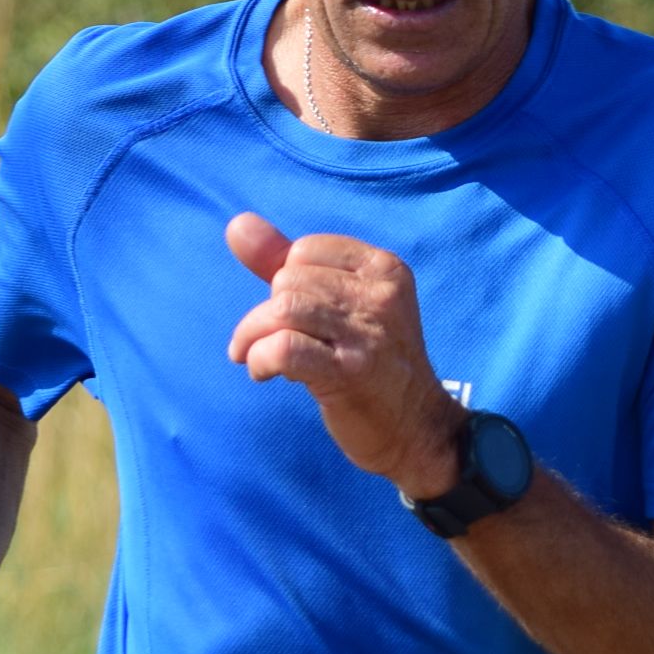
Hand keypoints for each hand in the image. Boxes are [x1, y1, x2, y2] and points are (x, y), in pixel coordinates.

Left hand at [223, 213, 463, 498]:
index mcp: (384, 268)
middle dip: (266, 313)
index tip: (290, 317)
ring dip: (253, 336)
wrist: (417, 429)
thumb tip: (237, 225)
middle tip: (270, 342)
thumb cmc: (372, 364)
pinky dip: (260, 359)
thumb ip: (285, 262)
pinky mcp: (349, 373)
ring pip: (282, 310)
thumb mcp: (340, 305)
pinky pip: (282, 348)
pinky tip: (263, 372)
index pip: (305, 251)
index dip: (285, 283)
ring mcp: (368, 334)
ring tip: (257, 357)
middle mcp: (381, 295)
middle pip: (289, 280)